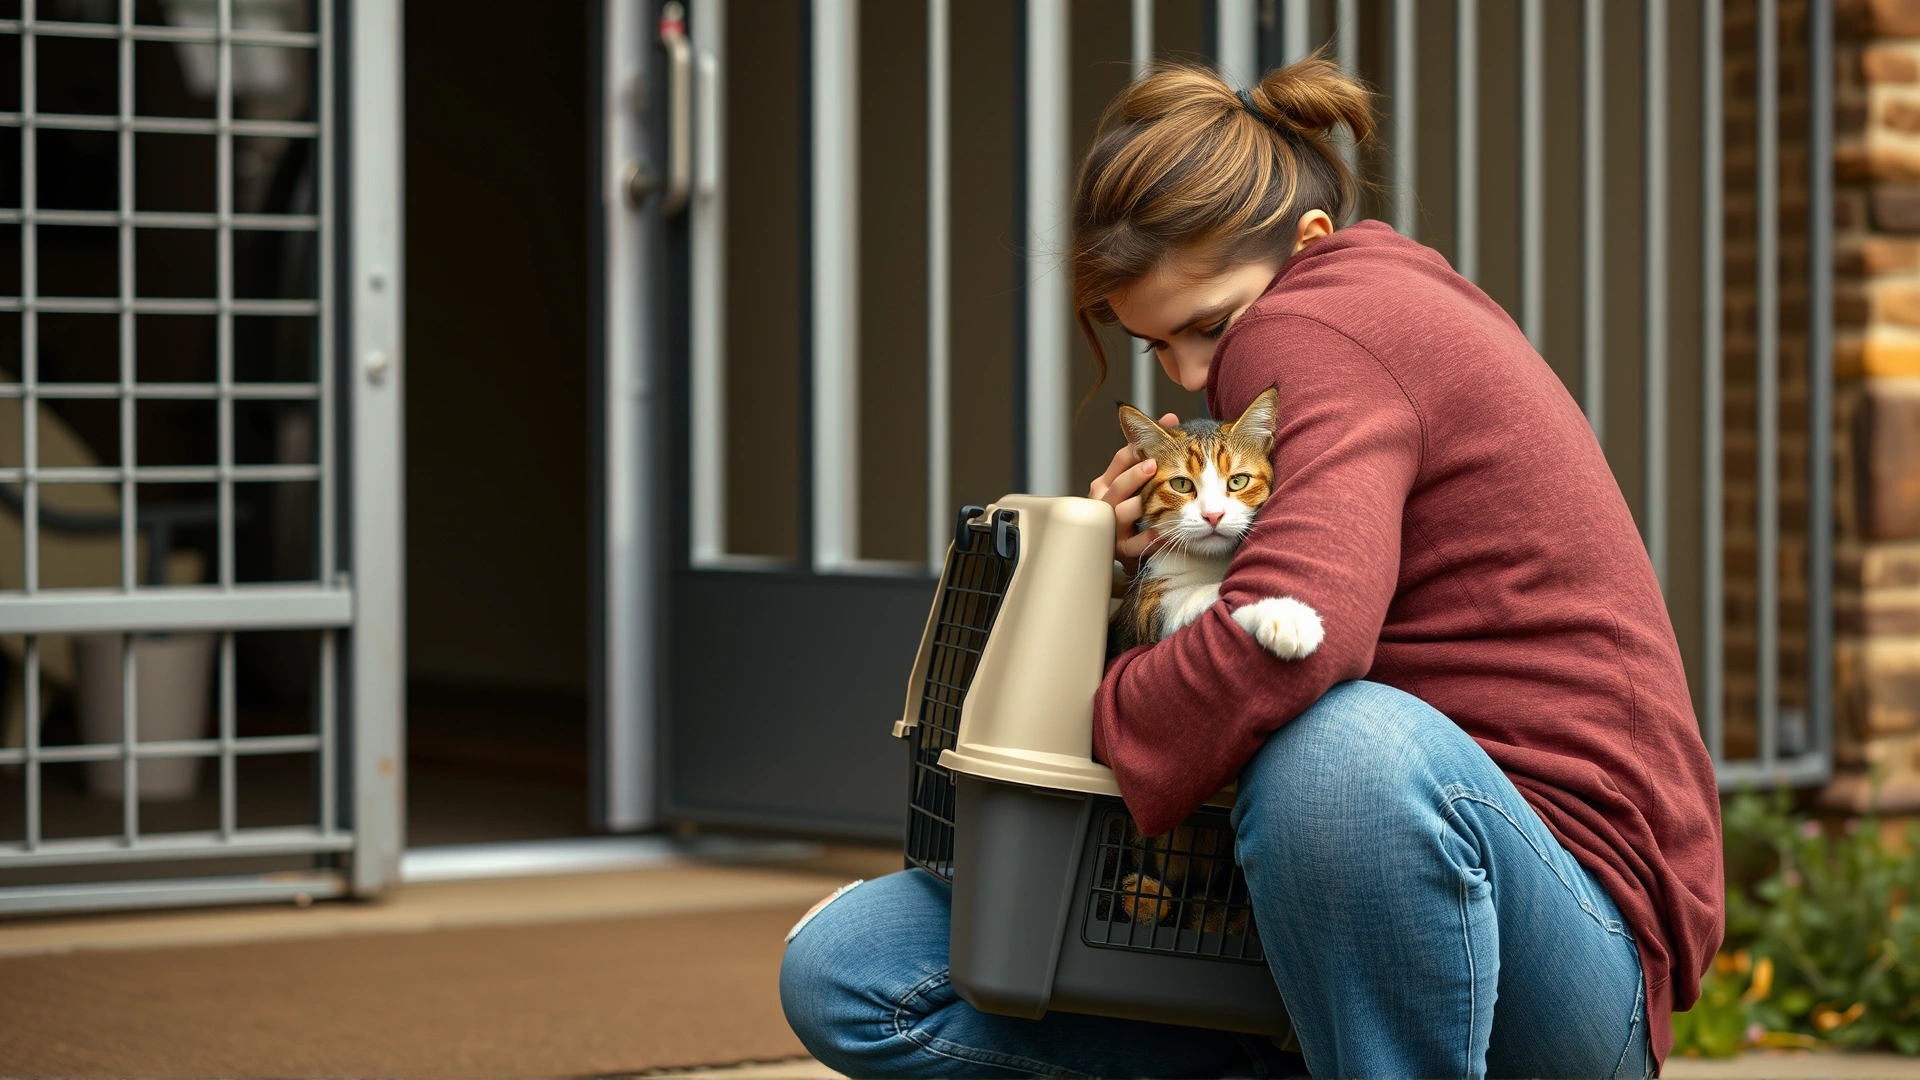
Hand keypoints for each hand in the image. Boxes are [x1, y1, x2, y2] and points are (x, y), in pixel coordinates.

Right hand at [1088, 413, 1178, 573]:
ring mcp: (1112, 525)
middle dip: (1134, 475)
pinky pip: (1132, 544)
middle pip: (1117, 486)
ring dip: (1138, 505)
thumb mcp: (1138, 477)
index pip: (1120, 460)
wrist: (1123, 547)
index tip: (1150, 441)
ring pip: (1121, 513)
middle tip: (1152, 465)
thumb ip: (1152, 448)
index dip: (1135, 448)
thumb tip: (1171, 417)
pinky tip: (1161, 533)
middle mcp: (1106, 501)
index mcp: (1110, 480)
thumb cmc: (1133, 506)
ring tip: (1155, 499)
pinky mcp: (1121, 549)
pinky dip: (1146, 540)